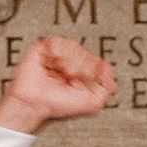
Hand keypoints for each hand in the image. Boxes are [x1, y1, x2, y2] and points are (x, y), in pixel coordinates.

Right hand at [0, 35, 117, 137]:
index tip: (87, 79)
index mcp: (82, 72)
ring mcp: (56, 54)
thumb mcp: (93, 102)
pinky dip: (57, 55)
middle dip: (81, 67)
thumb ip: (107, 87)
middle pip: (86, 53)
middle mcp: (70, 62)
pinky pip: (58, 42)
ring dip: (70, 62)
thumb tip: (109, 70)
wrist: (37, 104)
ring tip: (62, 73)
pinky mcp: (43, 48)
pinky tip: (53, 65)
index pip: (97, 61)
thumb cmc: (59, 105)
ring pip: (73, 46)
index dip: (95, 68)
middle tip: (72, 78)